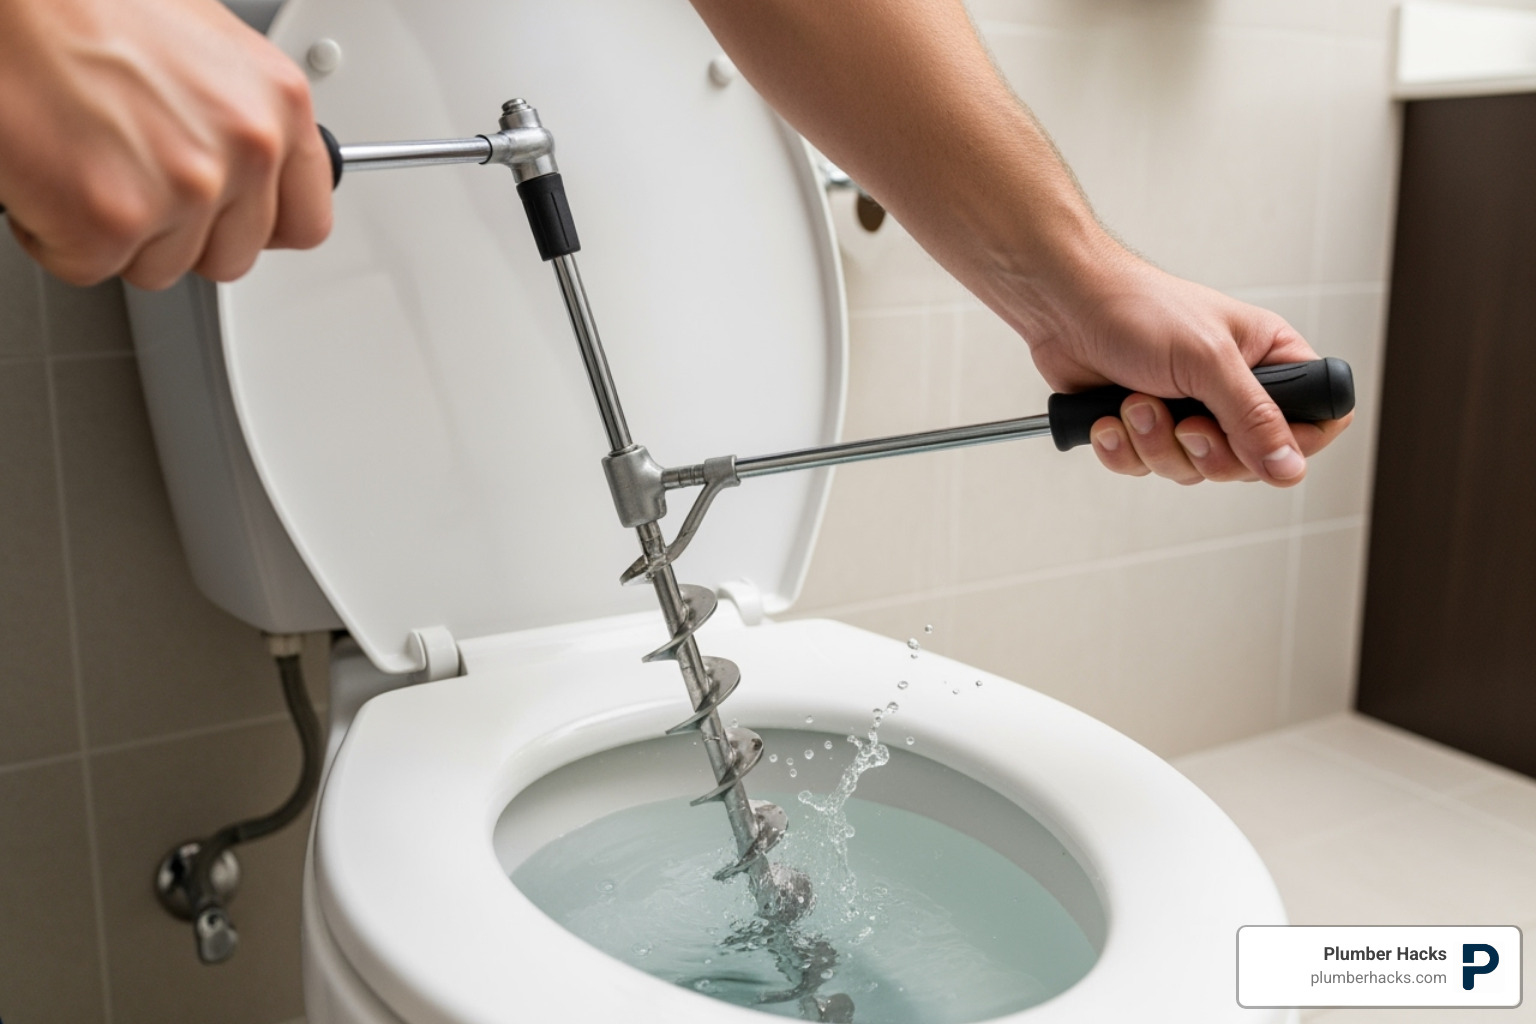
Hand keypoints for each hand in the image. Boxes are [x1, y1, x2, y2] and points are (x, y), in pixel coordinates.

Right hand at [0, 0, 332, 288]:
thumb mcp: (203, 47)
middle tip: (130, 173)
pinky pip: (89, 267)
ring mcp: (183, 188)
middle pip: (230, 256)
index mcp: (279, 103)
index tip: (227, 219)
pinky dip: (54, 233)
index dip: (254, 227)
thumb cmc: (84, 3)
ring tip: (83, 157)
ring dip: (115, 234)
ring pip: (162, 268)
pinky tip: (46, 171)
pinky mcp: (111, 221)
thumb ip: (238, 120)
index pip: (305, 222)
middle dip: (177, 233)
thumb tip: (246, 173)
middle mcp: (245, 148)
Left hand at [1026, 245, 1351, 485]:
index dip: (1293, 446)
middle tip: (1183, 421)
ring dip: (1155, 444)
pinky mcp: (1144, 429)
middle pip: (1250, 462)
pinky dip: (1122, 448)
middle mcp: (1234, 390)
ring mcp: (1189, 413)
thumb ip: (1253, 419)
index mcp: (1270, 360)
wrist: (1066, 305)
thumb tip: (1290, 468)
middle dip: (1205, 450)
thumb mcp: (1208, 361)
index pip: (1317, 422)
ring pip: (1193, 469)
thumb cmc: (1138, 309)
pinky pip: (1145, 467)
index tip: (1256, 444)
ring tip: (1134, 402)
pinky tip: (1108, 417)